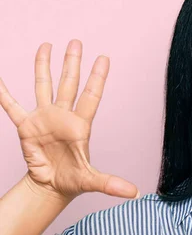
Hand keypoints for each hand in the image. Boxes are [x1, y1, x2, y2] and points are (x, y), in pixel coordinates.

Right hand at [0, 40, 139, 200]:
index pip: (91, 96)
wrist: (51, 187)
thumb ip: (111, 184)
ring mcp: (44, 119)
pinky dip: (4, 93)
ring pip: (43, 86)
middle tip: (76, 41)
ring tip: (47, 45)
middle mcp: (63, 117)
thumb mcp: (92, 181)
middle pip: (68, 84)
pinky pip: (12, 106)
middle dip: (72, 63)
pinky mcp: (26, 127)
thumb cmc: (73, 181)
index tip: (104, 57)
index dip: (97, 77)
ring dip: (44, 67)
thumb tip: (135, 193)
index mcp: (80, 126)